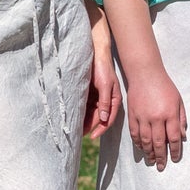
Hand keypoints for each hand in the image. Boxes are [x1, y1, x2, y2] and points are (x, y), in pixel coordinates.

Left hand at [83, 17, 120, 138]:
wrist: (95, 53)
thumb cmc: (102, 68)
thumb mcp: (105, 85)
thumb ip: (105, 102)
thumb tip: (103, 118)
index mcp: (114, 99)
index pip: (108, 118)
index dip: (101, 128)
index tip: (92, 136)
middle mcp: (107, 100)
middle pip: (99, 117)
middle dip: (90, 126)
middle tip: (79, 134)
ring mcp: (99, 97)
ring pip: (92, 113)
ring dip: (85, 120)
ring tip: (75, 129)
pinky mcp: (91, 93)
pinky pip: (86, 106)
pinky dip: (81, 112)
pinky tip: (75, 117)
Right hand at [128, 66, 187, 169]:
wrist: (145, 74)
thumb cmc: (165, 86)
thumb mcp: (178, 100)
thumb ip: (181, 118)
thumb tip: (183, 136)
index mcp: (170, 114)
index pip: (173, 138)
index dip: (174, 151)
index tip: (175, 159)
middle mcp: (156, 117)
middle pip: (158, 143)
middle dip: (161, 157)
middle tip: (162, 167)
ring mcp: (143, 117)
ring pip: (145, 141)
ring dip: (149, 153)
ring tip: (152, 161)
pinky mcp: (132, 115)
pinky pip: (135, 133)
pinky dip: (138, 143)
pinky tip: (141, 149)